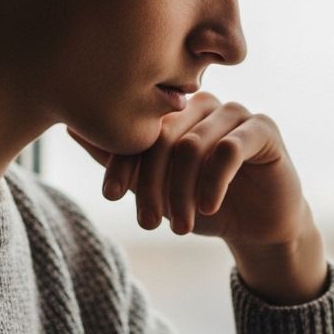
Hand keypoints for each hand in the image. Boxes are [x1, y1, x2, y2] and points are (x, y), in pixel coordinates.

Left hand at [68, 94, 327, 302]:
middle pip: (163, 133)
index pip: (139, 127)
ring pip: (192, 145)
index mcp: (176, 110)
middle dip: (150, 182)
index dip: (121, 160)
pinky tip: (208, 208)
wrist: (258, 228)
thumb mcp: (157, 188)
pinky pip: (229, 149)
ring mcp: (236, 113)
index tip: (109, 196)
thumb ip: (122, 160)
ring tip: (179, 225)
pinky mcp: (263, 130)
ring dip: (180, 191)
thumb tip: (70, 128)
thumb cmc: (206, 205)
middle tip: (147, 221)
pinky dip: (212, 183)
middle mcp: (205, 104)